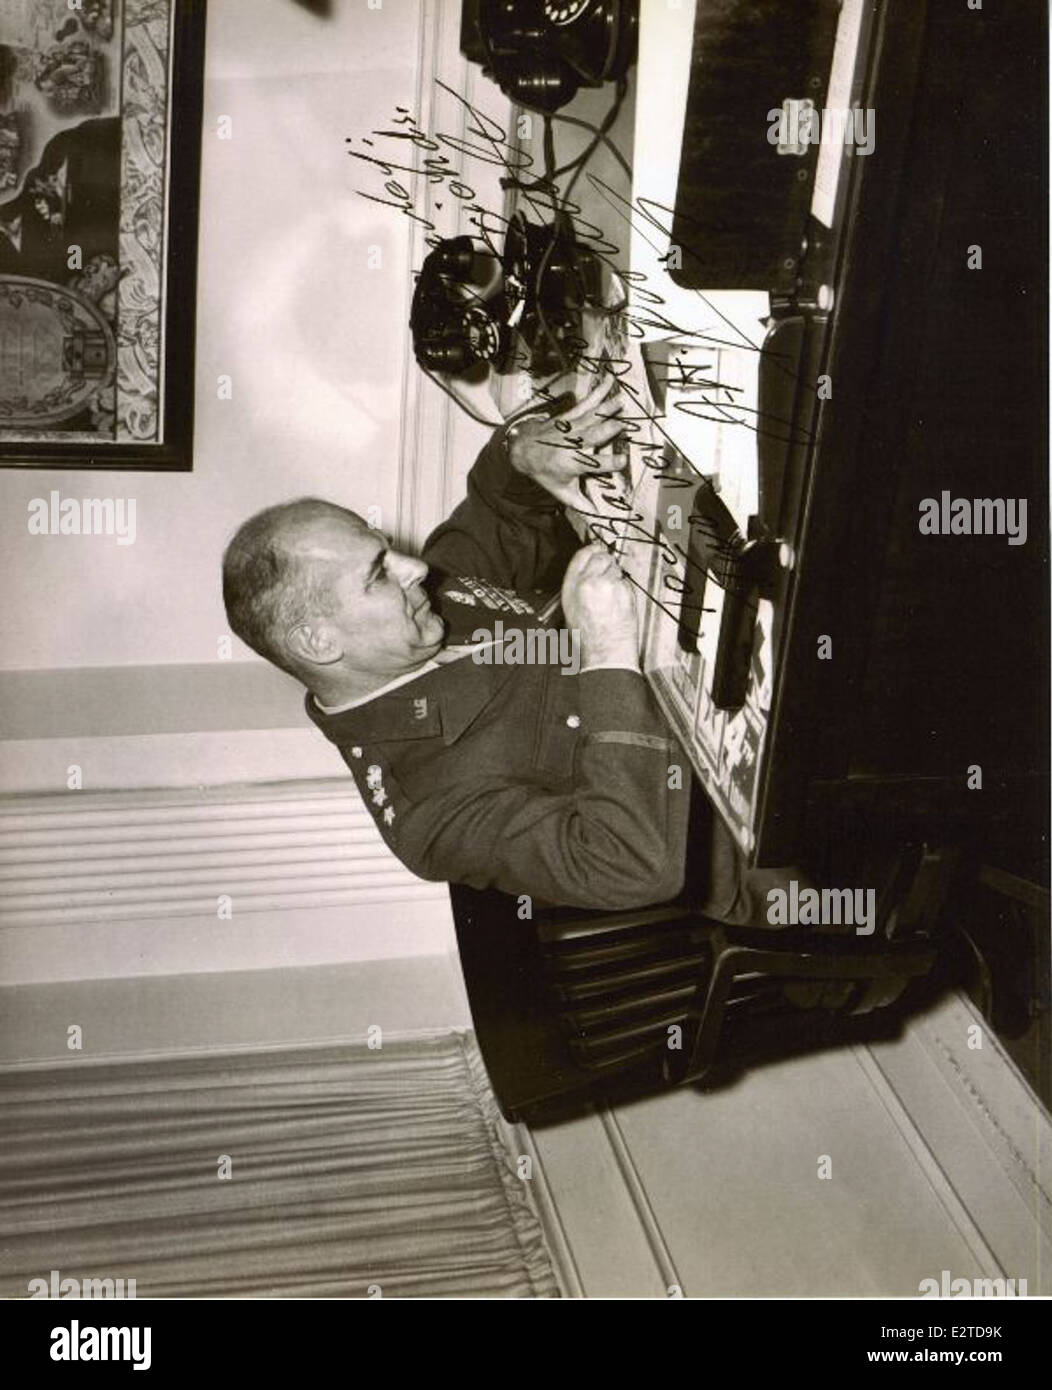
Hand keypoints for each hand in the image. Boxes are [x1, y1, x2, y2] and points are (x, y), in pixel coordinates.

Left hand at [505, 373, 625, 509]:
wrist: (523, 450)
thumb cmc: (545, 472)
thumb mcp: (561, 491)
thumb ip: (580, 503)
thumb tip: (598, 517)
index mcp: (573, 463)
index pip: (594, 464)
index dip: (609, 463)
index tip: (623, 461)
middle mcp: (573, 444)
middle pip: (595, 435)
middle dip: (610, 429)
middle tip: (626, 425)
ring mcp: (572, 427)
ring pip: (592, 417)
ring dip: (607, 409)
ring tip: (622, 402)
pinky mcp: (570, 416)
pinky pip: (586, 403)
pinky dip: (598, 391)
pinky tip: (608, 380)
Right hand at [561, 542, 640, 669]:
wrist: (606, 652)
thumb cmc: (588, 637)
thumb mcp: (571, 608)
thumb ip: (578, 586)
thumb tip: (588, 572)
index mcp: (571, 586)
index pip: (581, 556)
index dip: (591, 550)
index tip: (596, 549)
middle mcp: (588, 582)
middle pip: (601, 556)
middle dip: (606, 563)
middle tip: (608, 575)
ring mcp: (608, 584)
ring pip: (616, 568)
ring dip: (616, 577)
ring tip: (612, 596)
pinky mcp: (624, 590)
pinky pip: (626, 582)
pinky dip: (625, 589)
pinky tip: (619, 603)